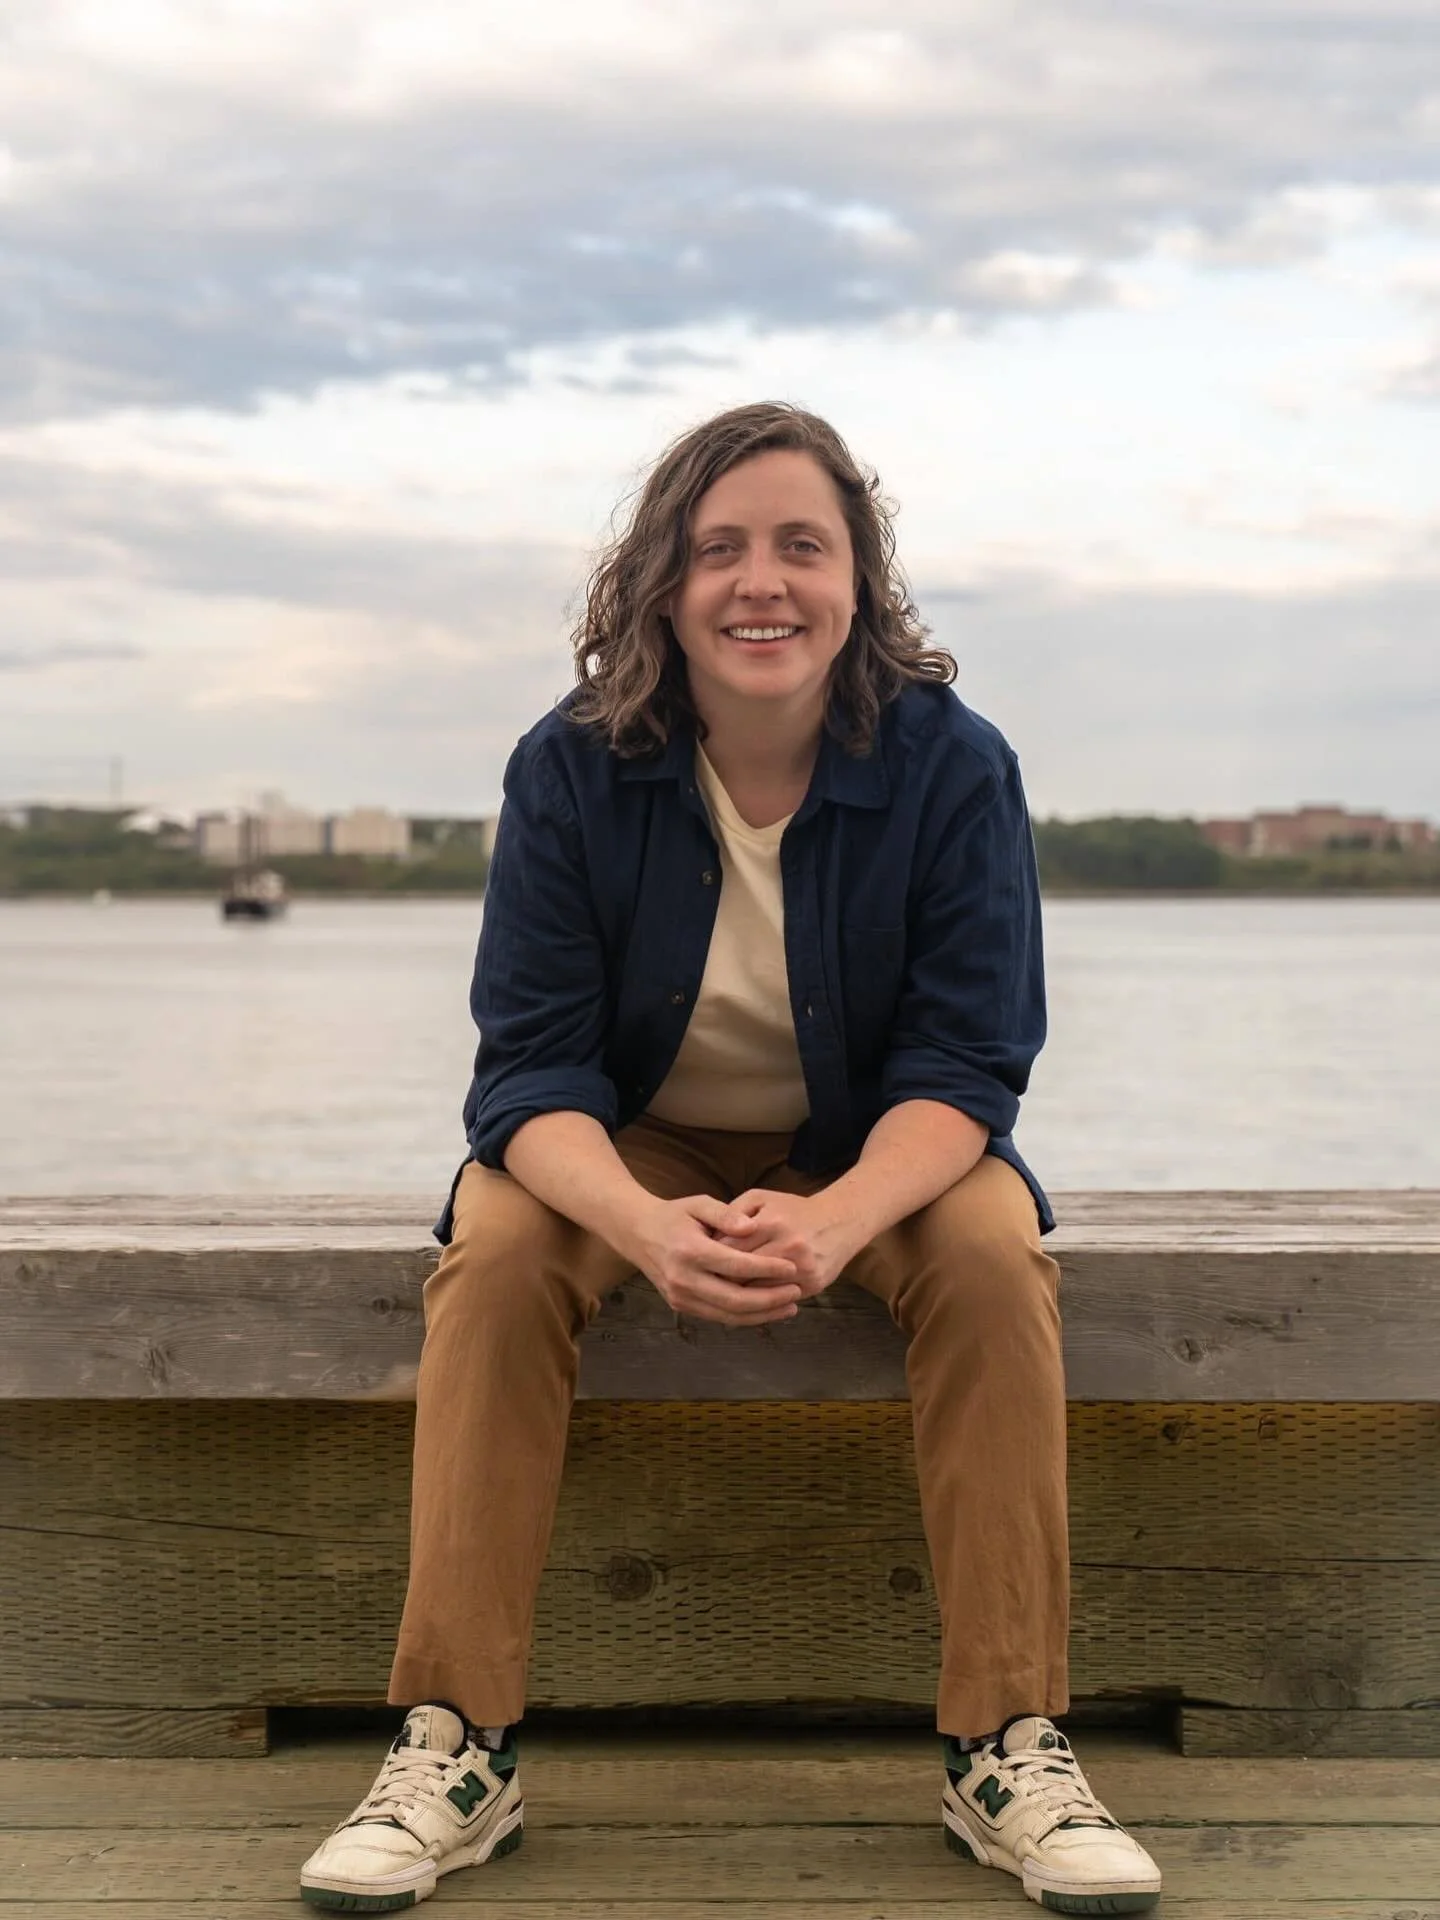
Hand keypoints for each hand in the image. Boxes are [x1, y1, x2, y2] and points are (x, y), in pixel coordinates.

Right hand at [628, 1194, 801, 1327]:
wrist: (637, 1233)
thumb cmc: (674, 1215)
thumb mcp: (698, 1203)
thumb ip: (726, 1213)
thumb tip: (752, 1227)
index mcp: (689, 1250)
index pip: (736, 1265)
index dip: (767, 1269)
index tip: (792, 1267)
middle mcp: (683, 1278)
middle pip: (734, 1299)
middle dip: (770, 1299)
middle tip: (796, 1291)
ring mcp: (680, 1296)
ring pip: (728, 1316)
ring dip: (762, 1315)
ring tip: (790, 1307)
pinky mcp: (681, 1306)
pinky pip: (718, 1317)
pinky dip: (745, 1317)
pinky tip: (766, 1311)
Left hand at [714, 1189, 861, 1298]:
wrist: (840, 1220)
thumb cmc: (794, 1210)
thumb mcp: (761, 1198)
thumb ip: (732, 1212)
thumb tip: (708, 1238)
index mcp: (771, 1224)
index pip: (730, 1250)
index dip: (711, 1259)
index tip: (700, 1263)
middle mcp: (788, 1247)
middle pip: (742, 1275)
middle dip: (720, 1279)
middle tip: (705, 1282)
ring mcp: (802, 1269)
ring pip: (759, 1292)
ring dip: (739, 1294)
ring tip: (721, 1292)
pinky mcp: (813, 1285)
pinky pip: (778, 1300)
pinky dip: (761, 1301)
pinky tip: (746, 1299)